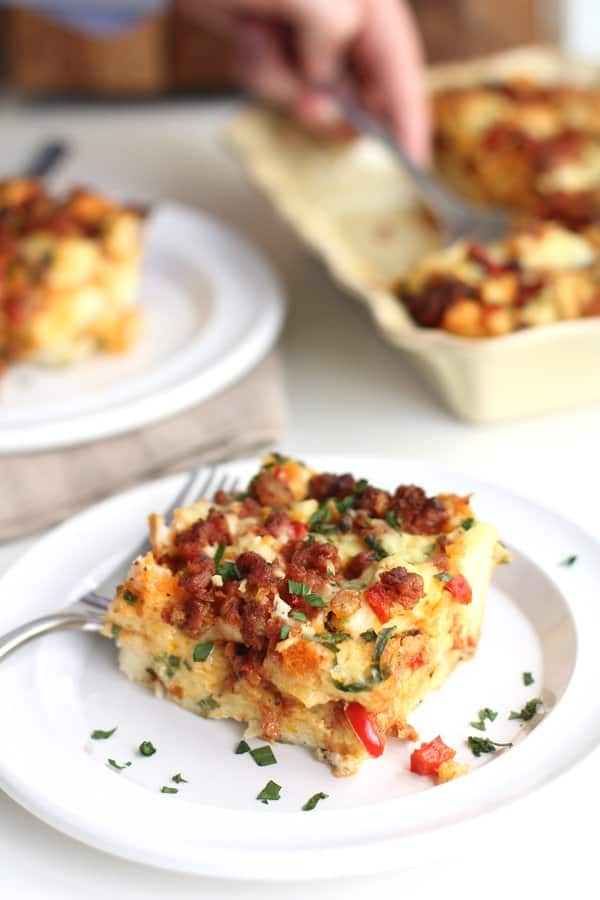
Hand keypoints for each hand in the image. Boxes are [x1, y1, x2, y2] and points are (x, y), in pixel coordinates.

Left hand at [177, 0, 429, 163]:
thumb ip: (332, 35)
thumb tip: (322, 79)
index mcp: (369, 0)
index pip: (401, 67)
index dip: (408, 118)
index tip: (412, 163)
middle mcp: (345, 16)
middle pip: (359, 90)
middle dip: (328, 103)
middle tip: (305, 104)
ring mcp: (307, 33)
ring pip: (312, 94)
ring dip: (281, 80)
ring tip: (258, 35)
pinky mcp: (277, 44)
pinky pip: (278, 85)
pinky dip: (259, 71)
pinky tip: (247, 33)